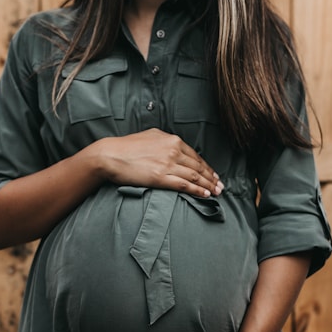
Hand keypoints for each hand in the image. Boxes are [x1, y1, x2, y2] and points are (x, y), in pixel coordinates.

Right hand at [95, 129, 223, 197]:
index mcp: (171, 140)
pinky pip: (184, 185)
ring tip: (216, 192)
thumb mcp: (149, 136)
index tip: (213, 174)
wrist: (110, 155)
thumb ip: (164, 141)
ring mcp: (167, 164)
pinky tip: (205, 195)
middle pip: (198, 166)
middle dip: (211, 177)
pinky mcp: (160, 177)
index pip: (195, 155)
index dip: (206, 167)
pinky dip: (197, 190)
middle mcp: (173, 150)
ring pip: (194, 176)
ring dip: (208, 185)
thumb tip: (173, 144)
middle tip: (220, 186)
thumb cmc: (126, 147)